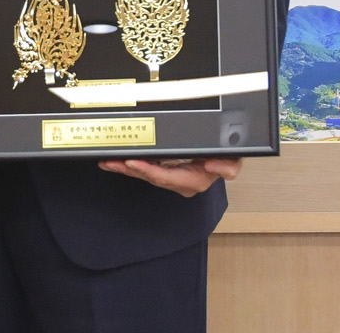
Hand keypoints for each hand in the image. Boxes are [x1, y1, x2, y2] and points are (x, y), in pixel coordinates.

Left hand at [97, 157, 239, 196]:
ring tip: (108, 161)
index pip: (167, 177)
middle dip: (129, 169)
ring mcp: (170, 178)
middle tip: (112, 161)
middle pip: (150, 177)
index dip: (149, 171)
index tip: (133, 162)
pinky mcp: (163, 171)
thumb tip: (213, 167)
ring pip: (144, 174)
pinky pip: (144, 169)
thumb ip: (228, 166)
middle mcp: (180, 182)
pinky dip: (128, 165)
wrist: (223, 157)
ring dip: (125, 168)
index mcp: (194, 180)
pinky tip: (114, 162)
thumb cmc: (224, 157)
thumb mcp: (232, 160)